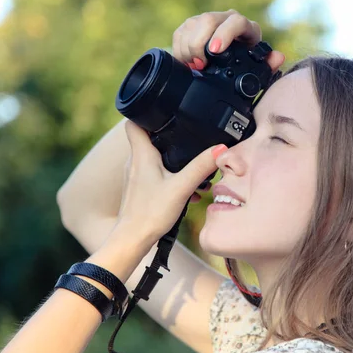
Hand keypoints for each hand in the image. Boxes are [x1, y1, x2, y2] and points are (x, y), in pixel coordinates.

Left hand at [109, 121, 225, 247]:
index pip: (133, 121)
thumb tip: (220, 149)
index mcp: (141, 155)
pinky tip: (185, 190)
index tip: (163, 111)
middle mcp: (134, 162)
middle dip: (167, 138)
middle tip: (186, 140)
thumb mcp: (181, 187)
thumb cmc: (149, 214)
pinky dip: (169, 177)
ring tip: (191, 170)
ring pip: (153, 158)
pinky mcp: (138, 190)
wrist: (132, 240)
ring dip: (171, 160)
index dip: (146, 113)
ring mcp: (135, 177)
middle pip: (148, 138)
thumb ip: (201, 167)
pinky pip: (154, 175)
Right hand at [172, 9, 285, 70]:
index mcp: (245, 28)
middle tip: (200, 65)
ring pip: (192, 25)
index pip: (235, 21)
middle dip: (199, 44)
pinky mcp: (192, 27)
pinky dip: (179, 49)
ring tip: (194, 66)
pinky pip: (180, 32)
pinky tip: (185, 62)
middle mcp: (226, 19)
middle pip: (208, 20)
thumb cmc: (246, 66)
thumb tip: (278, 58)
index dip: (224, 34)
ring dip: (188, 49)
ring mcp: (207, 21)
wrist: (230, 64)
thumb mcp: (257, 69)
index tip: (214, 51)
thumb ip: (268, 65)